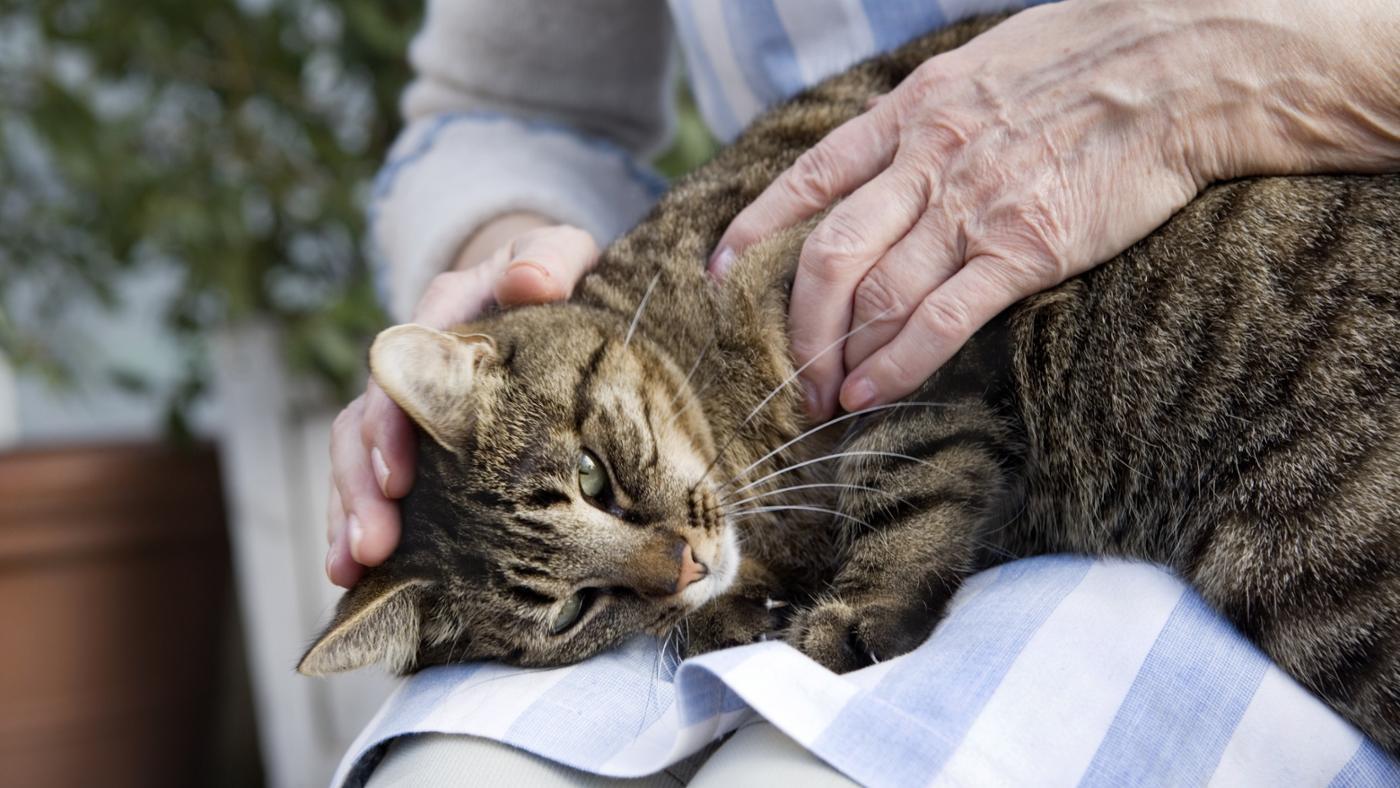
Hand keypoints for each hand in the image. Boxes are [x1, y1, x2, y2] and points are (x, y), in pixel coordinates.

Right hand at [326, 218, 597, 585]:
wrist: (543, 285)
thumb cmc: (554, 272)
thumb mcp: (560, 252)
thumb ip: (548, 258)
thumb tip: (531, 280)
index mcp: (441, 318)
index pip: (399, 370)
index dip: (393, 422)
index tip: (399, 476)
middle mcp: (409, 365)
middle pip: (364, 424)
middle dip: (361, 487)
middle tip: (371, 544)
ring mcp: (407, 408)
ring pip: (357, 461)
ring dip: (349, 515)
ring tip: (350, 570)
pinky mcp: (417, 445)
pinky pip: (376, 486)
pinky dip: (359, 525)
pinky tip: (354, 576)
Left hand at [711, 0, 1399, 418]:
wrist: (1185, 67)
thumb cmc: (1094, 60)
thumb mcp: (986, 66)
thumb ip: (934, 116)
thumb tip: (900, 157)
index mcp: (914, 110)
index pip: (810, 177)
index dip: (756, 229)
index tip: (720, 271)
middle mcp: (928, 161)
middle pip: (828, 255)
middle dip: (797, 324)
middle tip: (788, 371)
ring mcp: (973, 208)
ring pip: (875, 296)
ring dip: (838, 356)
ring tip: (822, 398)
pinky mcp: (1024, 250)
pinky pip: (940, 320)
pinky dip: (896, 365)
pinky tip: (871, 396)